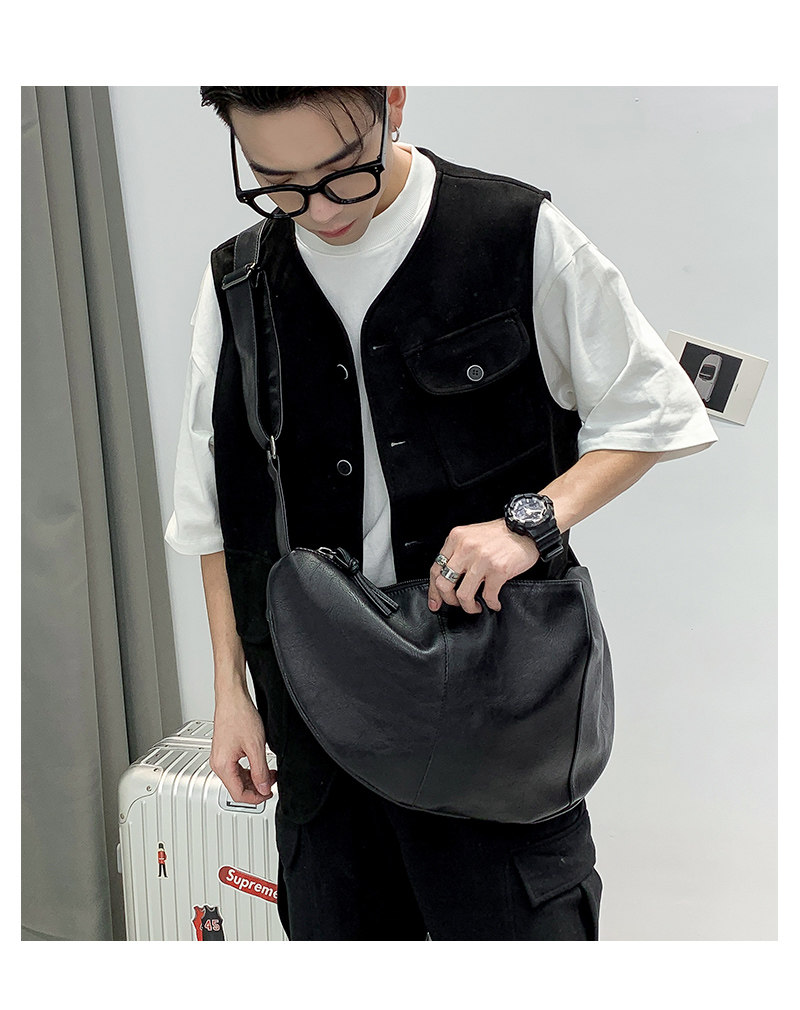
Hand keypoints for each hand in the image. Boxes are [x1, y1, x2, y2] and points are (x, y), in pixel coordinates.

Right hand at [210, 687, 276, 804]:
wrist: (232, 698)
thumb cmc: (239, 715)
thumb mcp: (256, 746)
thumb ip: (260, 770)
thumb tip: (263, 788)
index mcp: (223, 765)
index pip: (238, 794)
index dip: (256, 798)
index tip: (269, 794)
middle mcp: (218, 763)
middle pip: (238, 788)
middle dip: (257, 787)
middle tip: (272, 783)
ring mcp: (220, 757)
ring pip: (238, 778)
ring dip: (255, 778)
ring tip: (270, 773)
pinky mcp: (225, 751)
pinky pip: (237, 768)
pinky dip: (250, 770)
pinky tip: (260, 765)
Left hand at [428, 518, 539, 613]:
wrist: (526, 528)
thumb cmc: (501, 534)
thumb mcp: (472, 535)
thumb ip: (458, 551)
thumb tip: (448, 577)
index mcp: (456, 538)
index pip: (435, 569)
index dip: (433, 590)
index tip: (435, 602)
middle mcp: (465, 548)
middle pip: (444, 584)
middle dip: (448, 600)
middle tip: (456, 604)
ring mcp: (481, 560)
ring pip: (463, 595)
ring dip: (468, 607)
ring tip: (475, 607)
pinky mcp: (498, 570)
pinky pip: (488, 596)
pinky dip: (491, 604)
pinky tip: (494, 603)